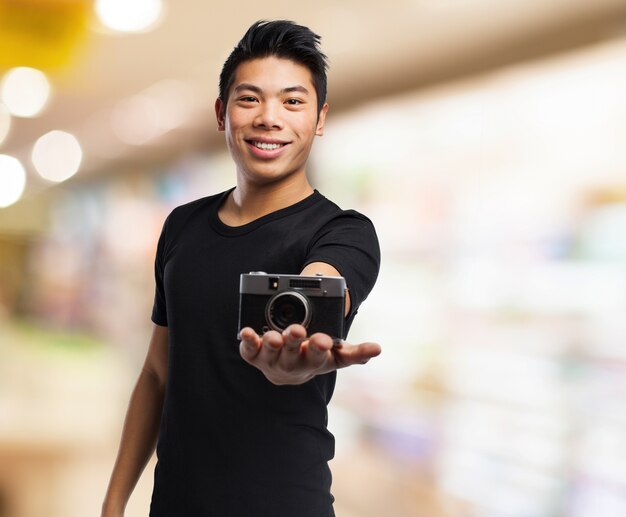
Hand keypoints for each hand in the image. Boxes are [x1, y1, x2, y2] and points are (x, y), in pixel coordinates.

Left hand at [239, 324, 380, 384]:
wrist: (286, 373)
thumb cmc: (313, 358)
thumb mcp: (335, 357)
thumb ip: (355, 353)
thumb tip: (377, 349)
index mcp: (313, 361)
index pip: (318, 356)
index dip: (319, 348)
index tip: (323, 340)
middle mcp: (291, 363)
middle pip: (292, 354)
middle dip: (294, 341)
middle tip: (297, 330)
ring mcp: (271, 360)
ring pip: (270, 353)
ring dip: (271, 343)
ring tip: (273, 335)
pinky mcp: (254, 355)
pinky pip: (248, 350)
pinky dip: (247, 341)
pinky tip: (246, 332)